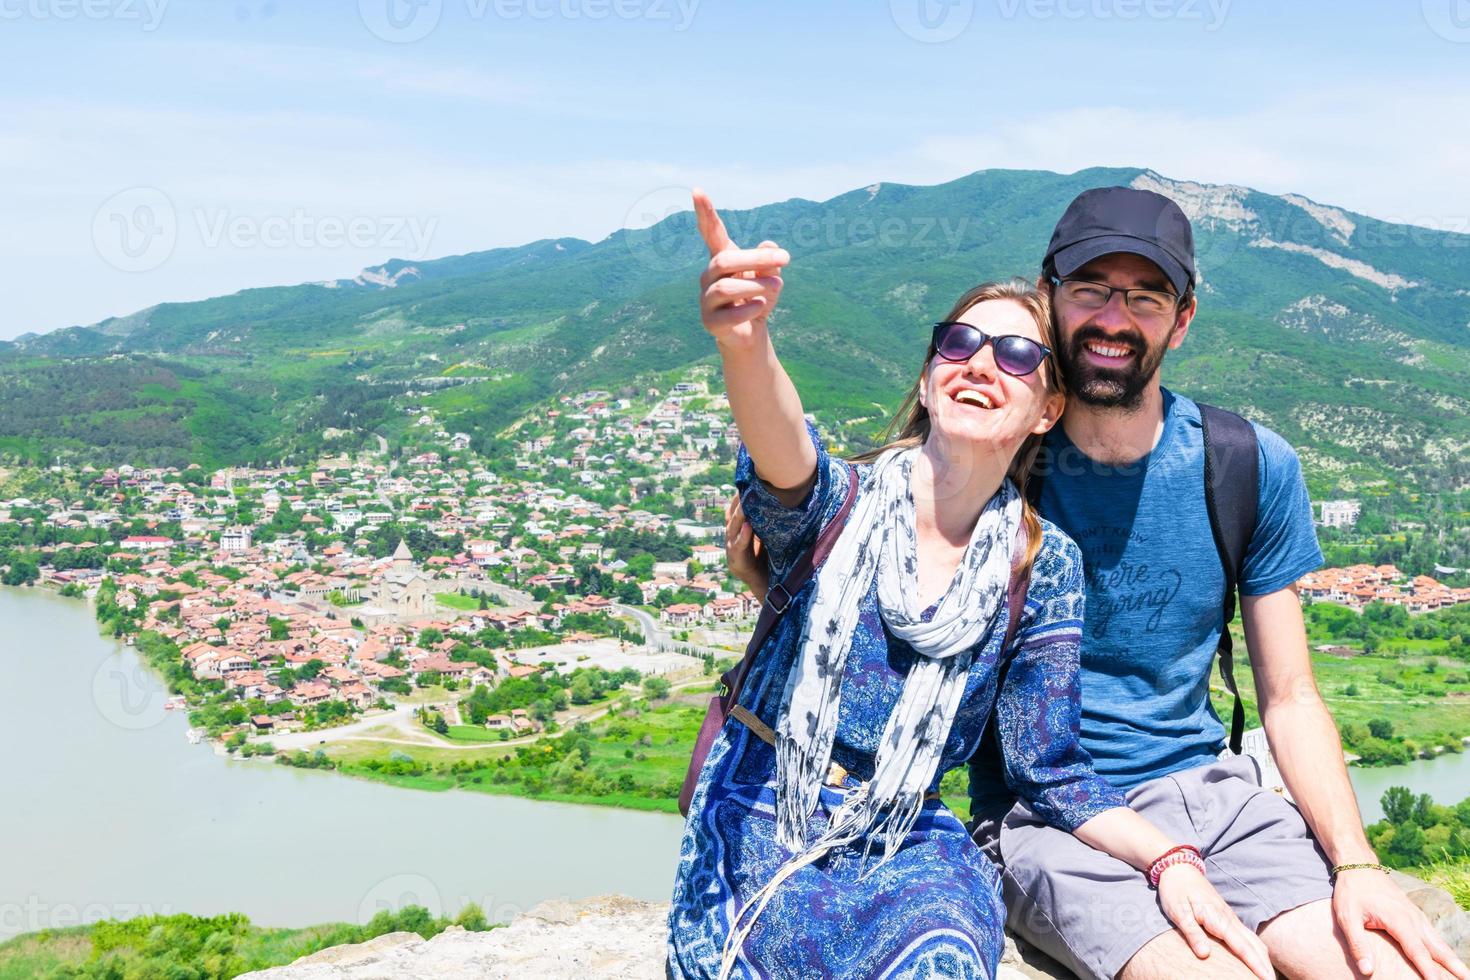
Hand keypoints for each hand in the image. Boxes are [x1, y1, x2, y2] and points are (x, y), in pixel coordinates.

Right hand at [694, 189, 787, 349]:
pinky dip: (750, 308)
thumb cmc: (759, 297)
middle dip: (756, 258)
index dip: (705, 213)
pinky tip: (761, 307)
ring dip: (756, 285)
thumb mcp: (770, 276)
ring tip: (777, 286)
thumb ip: (769, 261)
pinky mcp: (710, 323)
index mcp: (722, 259)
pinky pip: (729, 314)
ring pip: (725, 287)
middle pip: (724, 260)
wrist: (751, 334)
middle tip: (786, 258)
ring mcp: (706, 300)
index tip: (697, 190)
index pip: (711, 233)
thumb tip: (769, 247)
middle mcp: (708, 277)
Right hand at [724, 493, 767, 595]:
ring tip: (745, 502)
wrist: (763, 584)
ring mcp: (731, 550)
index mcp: (736, 532)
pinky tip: (748, 526)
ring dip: (739, 515)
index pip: (733, 511)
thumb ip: (763, 523)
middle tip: (744, 487)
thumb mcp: (764, 537)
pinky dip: (744, 535)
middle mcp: (731, 539)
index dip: (737, 498)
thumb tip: (775, 503)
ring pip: (733, 528)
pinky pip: (740, 545)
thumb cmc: (766, 559)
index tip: (744, 484)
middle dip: (738, 502)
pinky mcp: (737, 561)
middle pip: (732, 516)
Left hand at [1156, 864, 1273, 979]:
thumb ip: (1193, 934)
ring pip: (1253, 940)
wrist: (1178, 867)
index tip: (1267, 979)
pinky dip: (1256, 948)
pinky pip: (1247, 935)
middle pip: (1254, 946)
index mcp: (1218, 920)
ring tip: (1267, 975)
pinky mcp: (1226, 916)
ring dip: (1262, 957)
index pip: (1242, 947)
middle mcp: (1229, 919)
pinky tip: (1256, 957)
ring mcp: (1229, 917)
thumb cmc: (1176, 890)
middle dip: (1265, 965)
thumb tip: (1205, 955)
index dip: (1256, 965)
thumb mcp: (1179, 913)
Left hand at [1333, 868, 1469, 978]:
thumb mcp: (1346, 917)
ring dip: (1451, 958)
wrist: (1358, 865)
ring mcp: (1416, 915)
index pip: (1418, 952)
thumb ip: (1358, 944)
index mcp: (1399, 920)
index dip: (1429, 971)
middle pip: (1437, 948)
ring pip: (1438, 941)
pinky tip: (1447, 957)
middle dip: (1453, 966)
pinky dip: (1443, 948)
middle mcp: (1413, 919)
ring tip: (1463, 974)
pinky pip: (1432, 934)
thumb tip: (1366, 971)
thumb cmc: (1351, 891)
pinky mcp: (1414, 914)